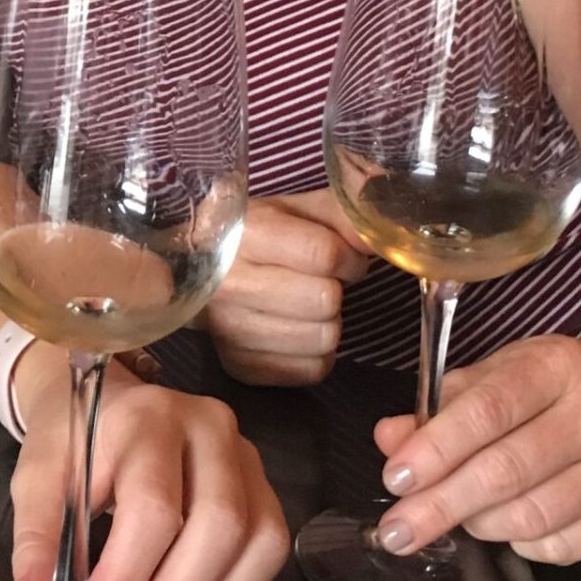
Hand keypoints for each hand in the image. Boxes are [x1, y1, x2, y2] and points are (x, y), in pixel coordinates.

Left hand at [5, 355, 288, 580]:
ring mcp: (246, 458)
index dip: (128, 576)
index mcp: (148, 419)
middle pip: (219, 525)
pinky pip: (270, 556)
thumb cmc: (72, 440)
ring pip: (259, 542)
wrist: (108, 401)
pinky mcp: (263, 488)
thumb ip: (35, 539)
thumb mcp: (38, 477)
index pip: (153, 506)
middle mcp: (210, 430)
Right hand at [204, 192, 372, 385]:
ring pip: (324, 340)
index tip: (344, 260)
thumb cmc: (261, 236)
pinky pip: (313, 370)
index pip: (324, 254)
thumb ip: (343, 217)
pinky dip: (317, 353)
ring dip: (328, 323)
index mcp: (247, 235)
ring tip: (307, 307)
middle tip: (321, 283)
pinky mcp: (241, 367)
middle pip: (325, 301)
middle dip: (334, 290)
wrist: (200, 270)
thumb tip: (380, 239)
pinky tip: (297, 330)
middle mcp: (231, 284)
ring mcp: (230, 331)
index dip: (349, 258)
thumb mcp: (299, 210)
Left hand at [369, 331, 580, 566]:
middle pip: (508, 470)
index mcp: (557, 366)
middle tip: (397, 531)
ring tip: (460, 516)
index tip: (394, 480)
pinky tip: (512, 525)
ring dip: (480, 524)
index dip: (436, 449)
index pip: (488, 410)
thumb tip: (390, 440)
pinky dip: (525, 545)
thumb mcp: (489, 380)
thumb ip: (437, 410)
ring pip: (533, 516)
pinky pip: (564, 548)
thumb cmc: (542, 391)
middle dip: (442, 505)